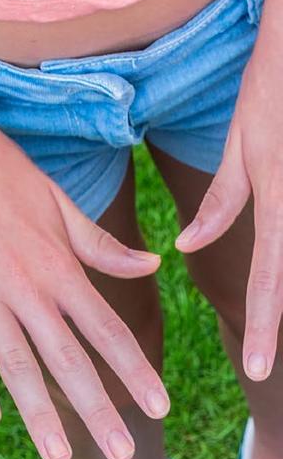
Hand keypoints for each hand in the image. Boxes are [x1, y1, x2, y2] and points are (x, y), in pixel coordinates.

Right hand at [0, 119, 168, 458]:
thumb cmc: (2, 174)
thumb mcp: (59, 203)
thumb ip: (101, 245)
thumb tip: (152, 263)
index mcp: (60, 268)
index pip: (108, 329)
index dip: (135, 370)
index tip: (159, 406)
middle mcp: (27, 288)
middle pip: (69, 360)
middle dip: (98, 409)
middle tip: (123, 452)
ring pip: (17, 366)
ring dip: (40, 414)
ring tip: (59, 457)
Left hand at [176, 16, 282, 379]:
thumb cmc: (274, 88)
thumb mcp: (245, 141)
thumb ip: (223, 200)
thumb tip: (186, 247)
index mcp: (280, 201)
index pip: (271, 280)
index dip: (265, 328)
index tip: (255, 368)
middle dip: (280, 325)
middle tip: (268, 371)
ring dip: (282, 301)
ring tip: (267, 345)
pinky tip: (275, 299)